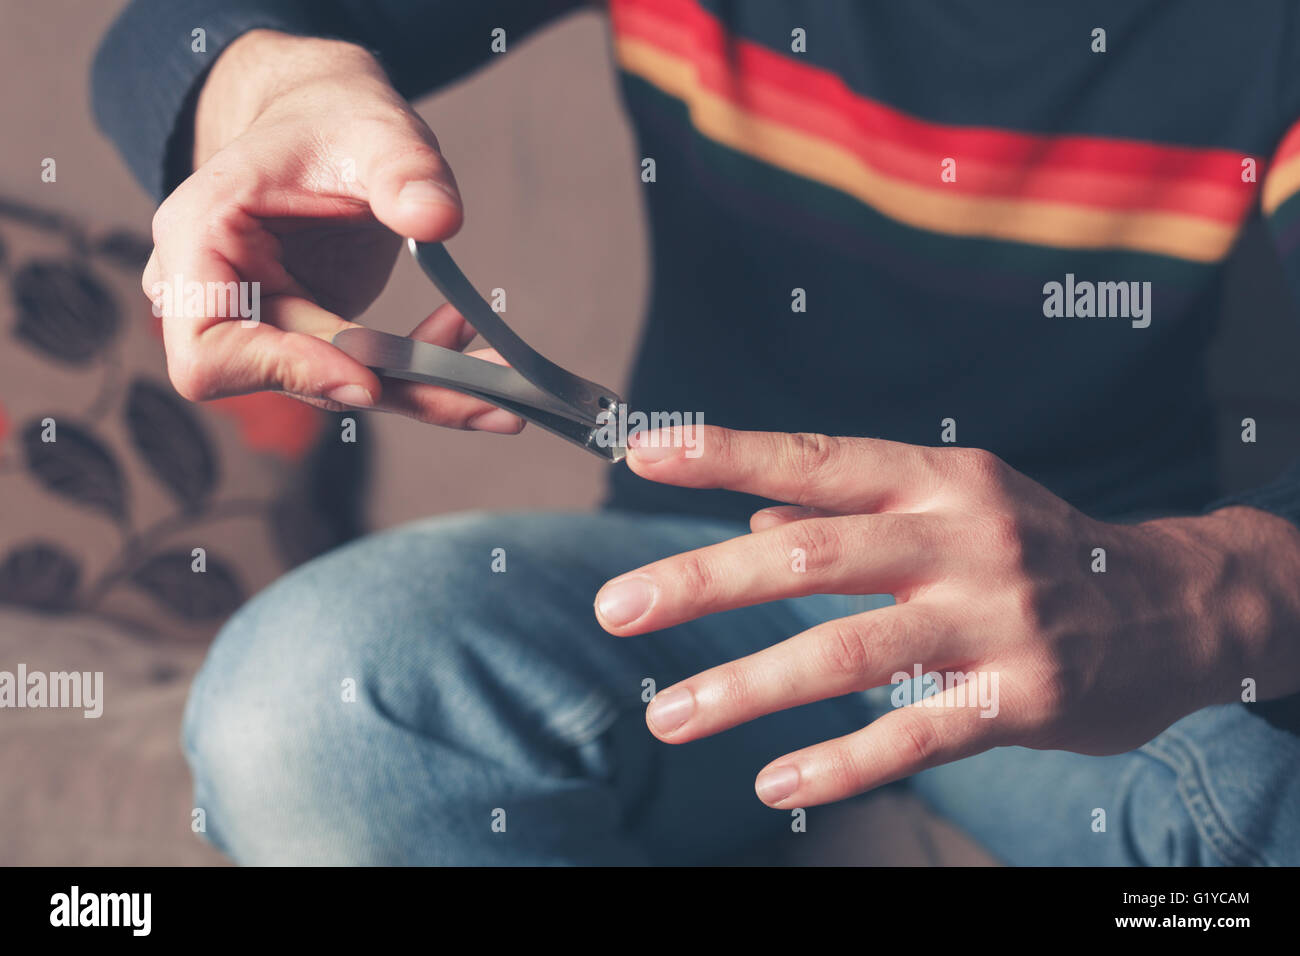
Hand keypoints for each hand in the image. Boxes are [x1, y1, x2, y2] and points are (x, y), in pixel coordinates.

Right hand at [142, 30, 521, 431]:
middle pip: (289, 380)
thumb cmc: (334, 117)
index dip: (283, 373)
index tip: (369, 376)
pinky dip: (424, 370)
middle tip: (482, 393)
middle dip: (388, 387)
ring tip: (502, 377)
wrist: (332, 126)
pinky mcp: (312, 339)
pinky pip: (367, 375)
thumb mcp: (375, 128)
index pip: (210, 351)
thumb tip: (438, 220)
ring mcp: (265, 323)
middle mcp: (221, 295)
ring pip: (338, 387)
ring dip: (421, 389)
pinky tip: (463, 329)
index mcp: (199, 239)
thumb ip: (404, 169)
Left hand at [594, 426, 1299, 807]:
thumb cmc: (1041, 545)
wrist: (1174, 604)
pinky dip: (840, 763)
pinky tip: (776, 783)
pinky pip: (915, 735)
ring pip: (849, 652)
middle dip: (704, 583)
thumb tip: (749, 522)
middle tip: (618, 608)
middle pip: (811, 554)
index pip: (816, 460)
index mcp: (938, 481)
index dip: (727, 454)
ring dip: (748, 686)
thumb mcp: (957, 503)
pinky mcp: (1018, 698)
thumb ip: (852, 511)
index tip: (642, 452)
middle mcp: (960, 539)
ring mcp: (990, 619)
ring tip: (670, 716)